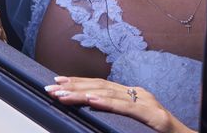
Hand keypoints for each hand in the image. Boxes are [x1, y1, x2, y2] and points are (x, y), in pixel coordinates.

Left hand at [45, 76, 193, 132]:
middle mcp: (139, 95)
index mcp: (134, 96)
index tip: (57, 82)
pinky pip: (128, 109)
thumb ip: (116, 118)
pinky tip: (91, 101)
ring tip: (63, 95)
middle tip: (51, 87)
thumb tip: (91, 113)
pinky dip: (108, 104)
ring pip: (110, 95)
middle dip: (73, 86)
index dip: (78, 83)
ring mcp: (148, 104)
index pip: (101, 86)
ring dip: (83, 94)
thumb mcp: (134, 125)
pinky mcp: (155, 117)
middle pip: (101, 86)